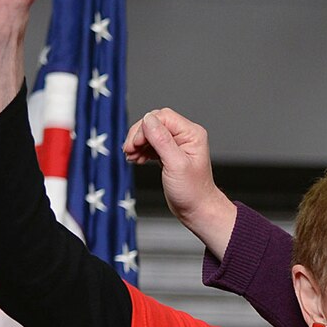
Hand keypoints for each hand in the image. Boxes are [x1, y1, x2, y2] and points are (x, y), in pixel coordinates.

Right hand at [125, 108, 236, 254]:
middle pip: (154, 123)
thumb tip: (148, 120)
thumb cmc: (192, 192)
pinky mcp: (169, 153)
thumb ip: (162, 140)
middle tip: (129, 150)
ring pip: (150, 133)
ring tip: (131, 156)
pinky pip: (151, 143)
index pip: (162, 117)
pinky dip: (141, 149)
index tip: (136, 144)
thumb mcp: (176, 164)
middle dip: (138, 135)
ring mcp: (177, 144)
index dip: (145, 127)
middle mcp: (186, 136)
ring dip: (137, 143)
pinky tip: (136, 159)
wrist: (196, 210)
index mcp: (192, 134)